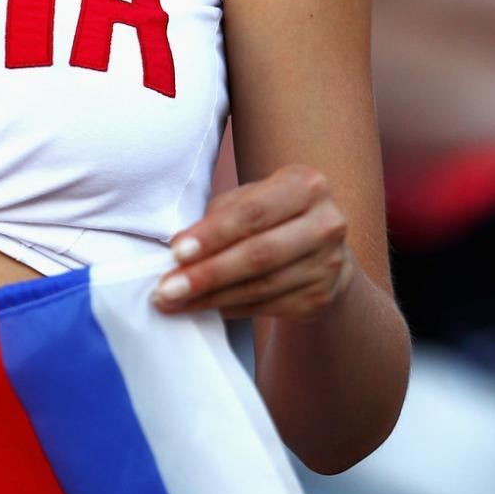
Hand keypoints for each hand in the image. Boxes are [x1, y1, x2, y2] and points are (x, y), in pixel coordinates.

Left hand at [152, 164, 354, 320]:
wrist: (321, 248)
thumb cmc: (272, 215)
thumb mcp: (251, 198)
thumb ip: (220, 215)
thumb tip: (180, 247)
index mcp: (306, 186)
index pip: (252, 212)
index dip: (212, 234)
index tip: (176, 252)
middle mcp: (326, 224)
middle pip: (259, 254)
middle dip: (207, 273)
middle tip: (167, 289)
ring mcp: (327, 264)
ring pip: (261, 286)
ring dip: (211, 297)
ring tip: (175, 302)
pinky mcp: (320, 297)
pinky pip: (267, 306)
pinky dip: (231, 307)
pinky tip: (206, 306)